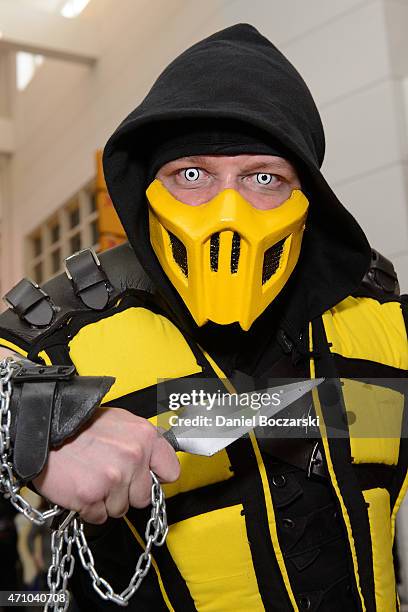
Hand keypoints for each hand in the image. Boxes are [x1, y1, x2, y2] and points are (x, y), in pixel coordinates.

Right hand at [32, 408, 179, 523]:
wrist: (44, 428)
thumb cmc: (80, 425)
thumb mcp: (120, 421)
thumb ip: (142, 442)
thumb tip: (156, 463)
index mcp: (145, 436)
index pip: (171, 471)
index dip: (156, 477)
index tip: (145, 477)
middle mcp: (133, 457)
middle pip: (144, 497)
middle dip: (127, 492)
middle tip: (107, 475)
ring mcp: (113, 478)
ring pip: (120, 509)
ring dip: (106, 500)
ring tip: (91, 477)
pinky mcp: (91, 496)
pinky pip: (99, 517)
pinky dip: (88, 508)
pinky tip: (80, 487)